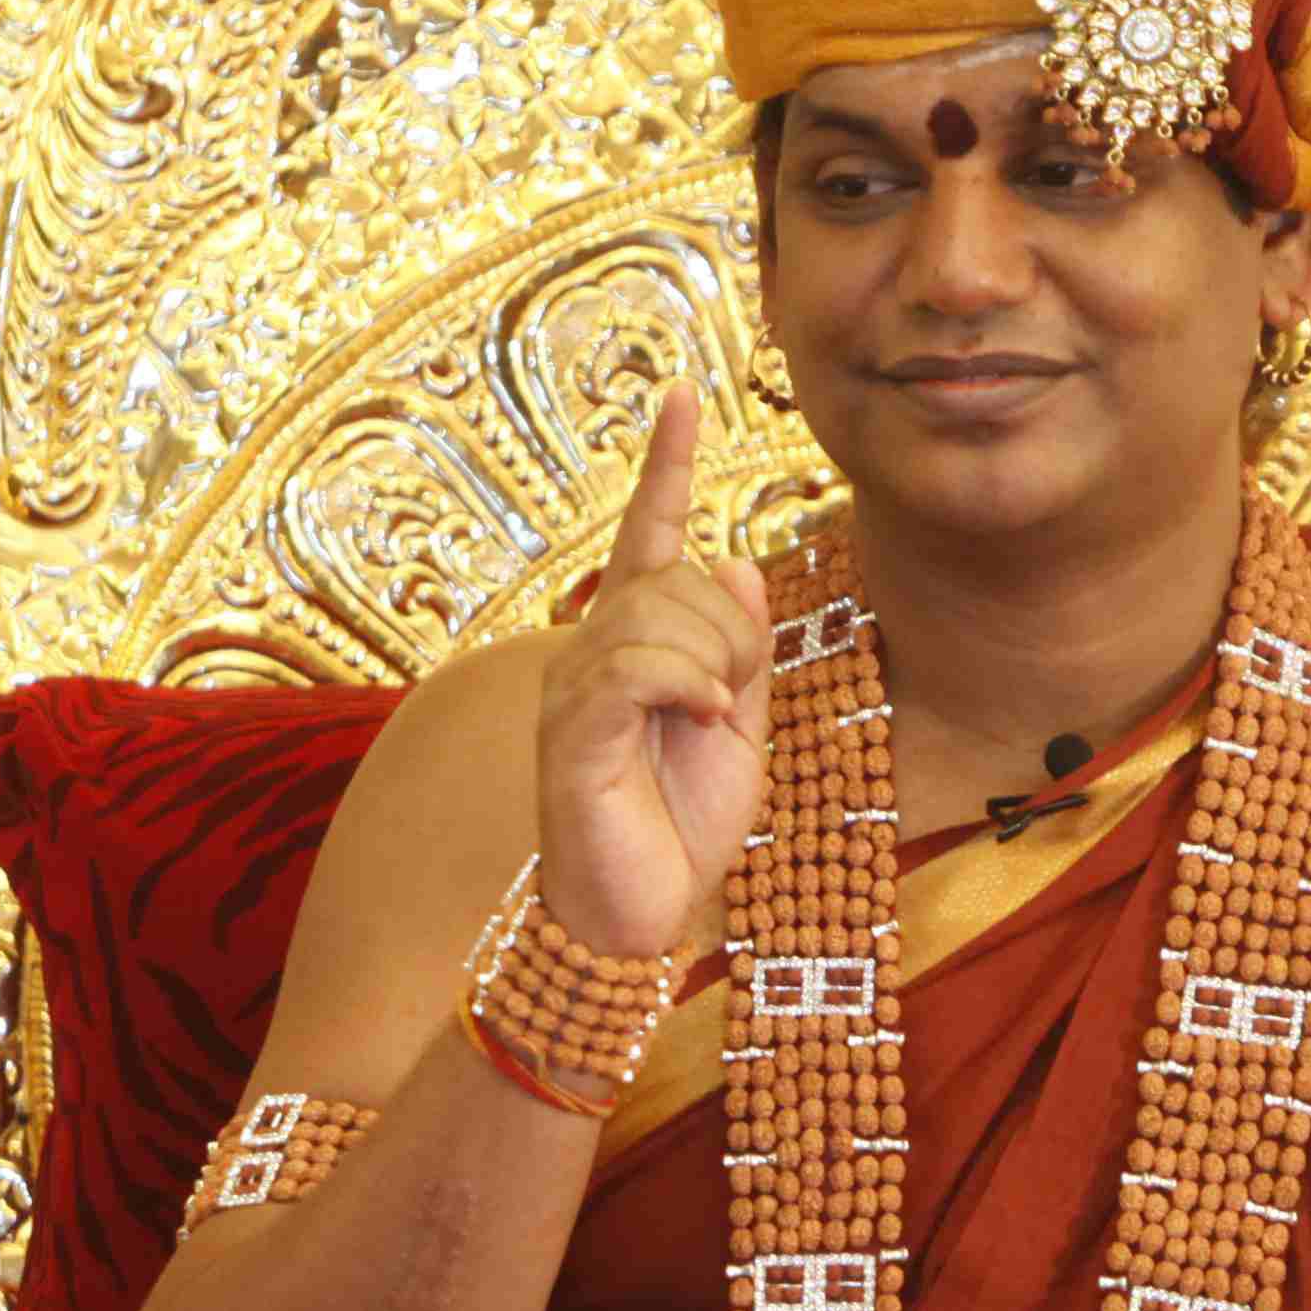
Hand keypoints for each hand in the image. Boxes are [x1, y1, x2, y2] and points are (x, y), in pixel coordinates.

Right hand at [531, 385, 771, 960]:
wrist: (638, 916)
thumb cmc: (679, 825)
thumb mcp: (737, 726)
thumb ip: (739, 648)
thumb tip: (735, 560)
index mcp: (633, 643)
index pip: (650, 533)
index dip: (668, 464)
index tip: (684, 393)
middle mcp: (591, 650)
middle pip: (679, 577)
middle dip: (733, 633)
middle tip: (733, 705)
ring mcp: (573, 686)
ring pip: (659, 614)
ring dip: (713, 666)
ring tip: (712, 723)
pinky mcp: (570, 729)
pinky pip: (634, 668)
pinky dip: (686, 688)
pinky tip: (702, 723)